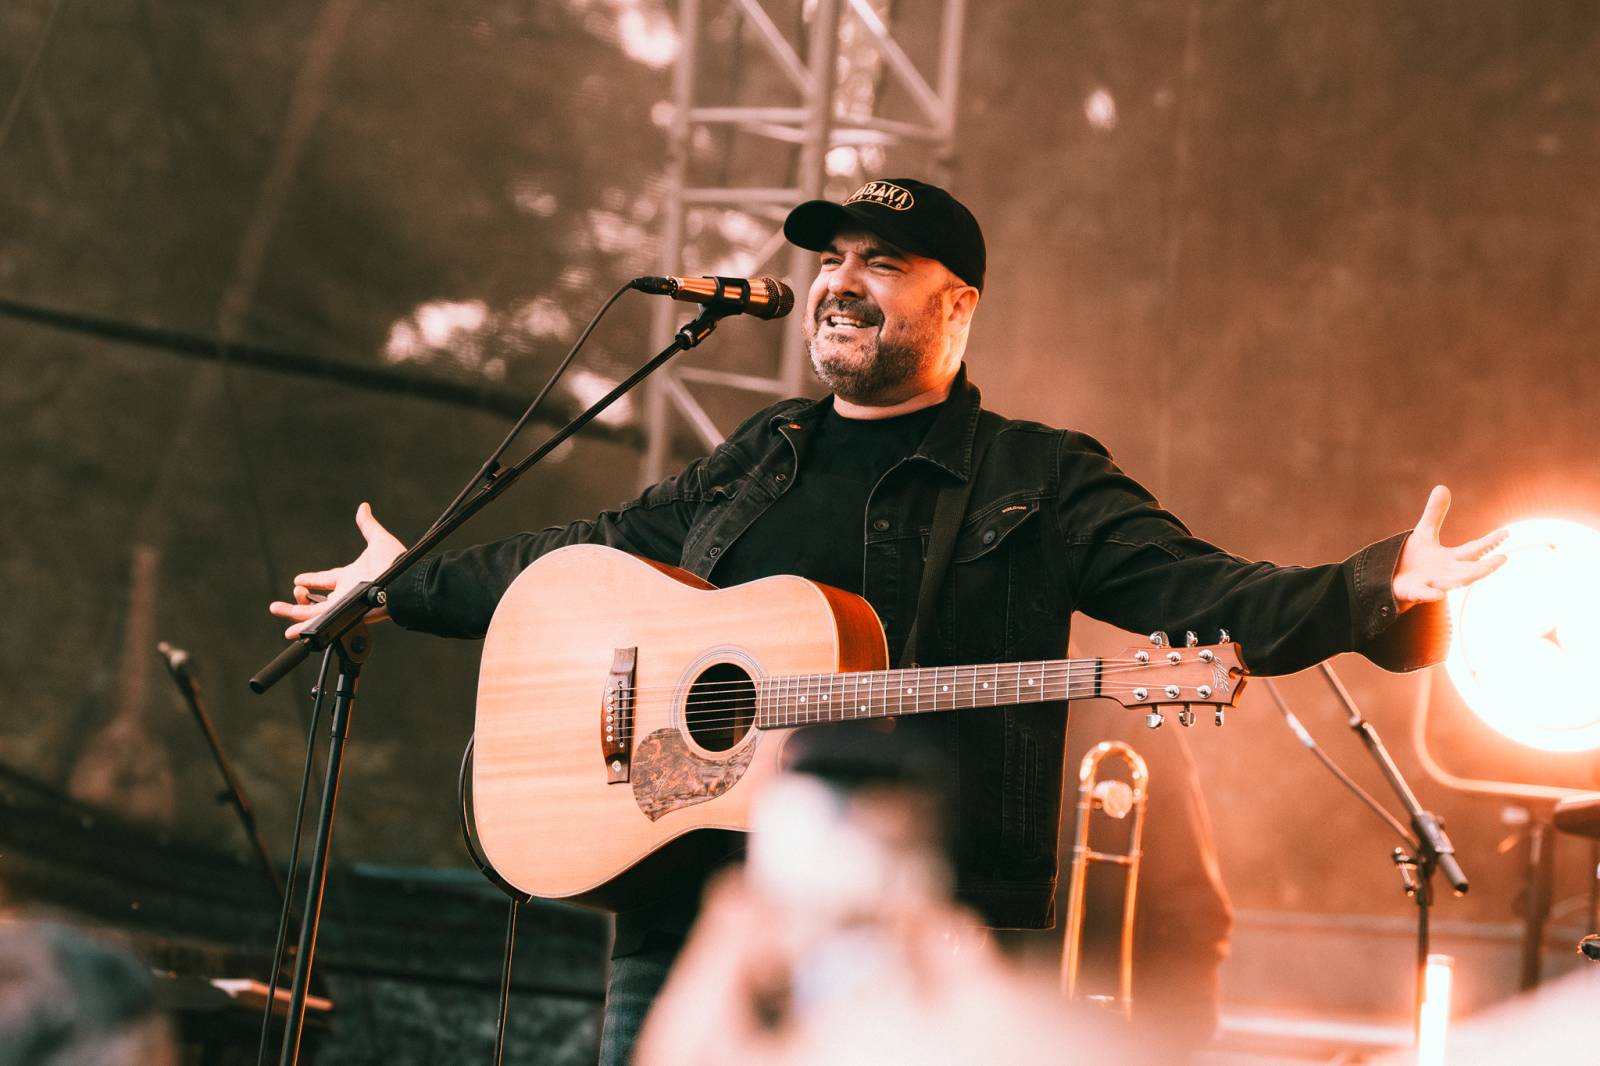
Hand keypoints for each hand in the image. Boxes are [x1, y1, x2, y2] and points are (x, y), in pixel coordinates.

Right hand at [268, 502, 405, 638]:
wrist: (405, 581)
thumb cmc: (396, 562)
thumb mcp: (378, 540)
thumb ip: (367, 525)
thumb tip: (364, 507)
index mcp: (351, 576)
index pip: (326, 579)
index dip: (312, 579)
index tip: (298, 579)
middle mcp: (345, 593)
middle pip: (316, 600)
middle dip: (300, 598)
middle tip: (291, 592)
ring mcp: (342, 605)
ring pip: (311, 613)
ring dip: (293, 612)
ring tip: (275, 608)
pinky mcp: (341, 615)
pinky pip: (318, 622)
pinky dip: (303, 627)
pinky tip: (289, 631)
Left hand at [1392, 485, 1506, 608]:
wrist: (1393, 579)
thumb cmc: (1413, 559)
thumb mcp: (1423, 533)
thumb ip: (1435, 514)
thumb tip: (1442, 487)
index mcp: (1451, 559)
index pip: (1473, 549)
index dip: (1489, 541)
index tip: (1506, 532)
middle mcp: (1446, 573)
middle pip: (1469, 570)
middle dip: (1485, 566)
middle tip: (1503, 558)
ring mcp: (1432, 583)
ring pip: (1452, 583)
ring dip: (1466, 578)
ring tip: (1483, 572)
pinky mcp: (1415, 592)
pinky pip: (1424, 595)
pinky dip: (1430, 595)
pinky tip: (1438, 595)